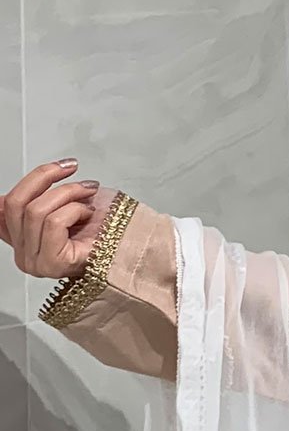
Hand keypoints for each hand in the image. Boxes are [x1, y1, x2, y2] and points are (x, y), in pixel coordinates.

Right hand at [0, 161, 115, 279]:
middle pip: (15, 203)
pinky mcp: (51, 263)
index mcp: (21, 241)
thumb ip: (31, 202)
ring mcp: (36, 262)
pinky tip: (89, 214)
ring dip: (67, 193)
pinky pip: (53, 223)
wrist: (133, 244)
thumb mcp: (63, 204)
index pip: (5, 205)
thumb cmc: (105, 225)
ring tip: (88, 193)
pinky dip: (74, 210)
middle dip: (46, 178)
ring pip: (36, 210)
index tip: (57, 167)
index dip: (30, 181)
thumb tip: (3, 196)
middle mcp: (24, 255)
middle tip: (71, 168)